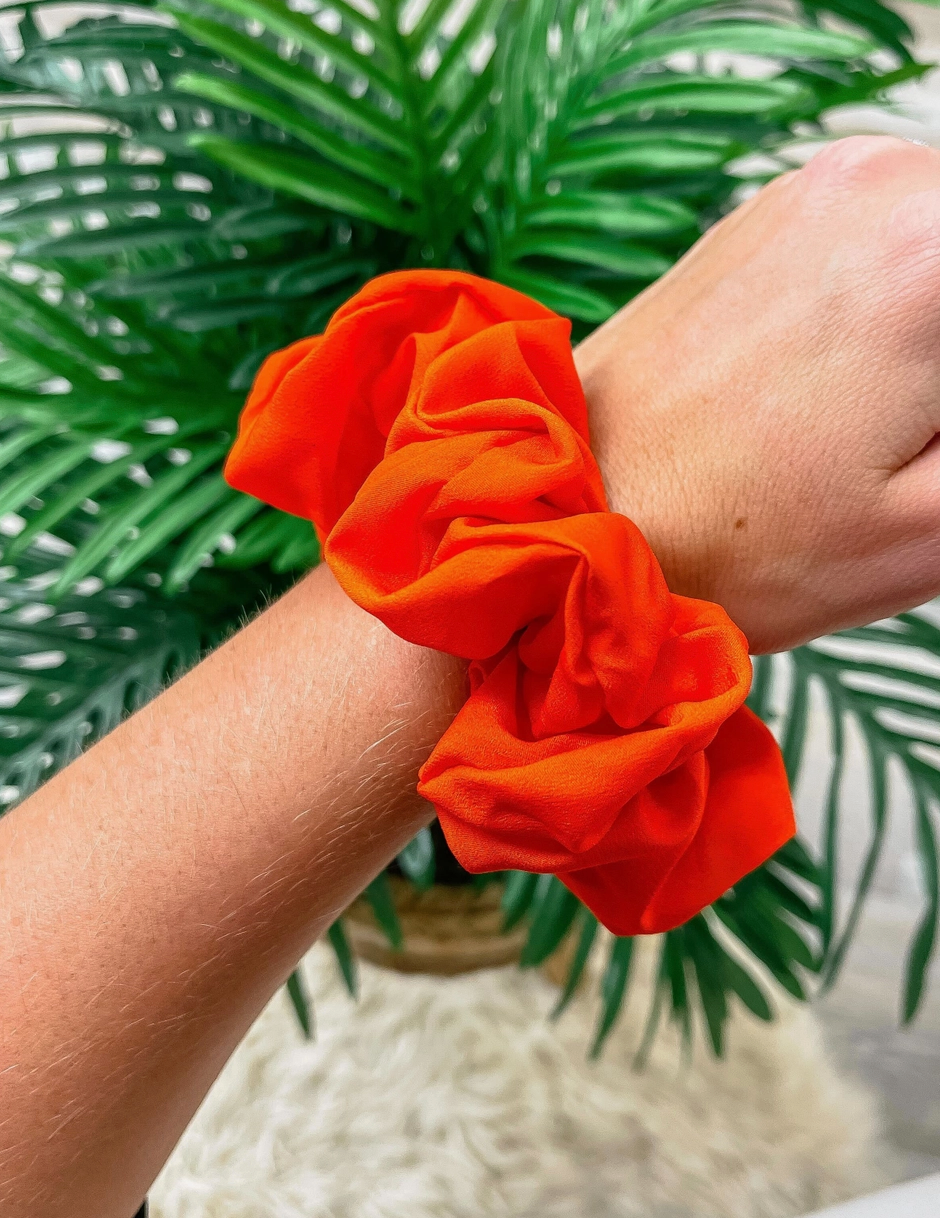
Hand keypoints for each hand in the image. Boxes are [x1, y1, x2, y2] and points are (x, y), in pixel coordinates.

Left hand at [575, 135, 939, 653]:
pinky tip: (853, 384)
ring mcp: (816, 188)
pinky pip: (889, 237)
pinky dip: (906, 299)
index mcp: (936, 252)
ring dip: (939, 334)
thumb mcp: (932, 528)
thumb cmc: (729, 538)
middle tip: (920, 439)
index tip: (938, 446)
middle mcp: (880, 184)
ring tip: (888, 420)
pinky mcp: (770, 214)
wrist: (573, 505)